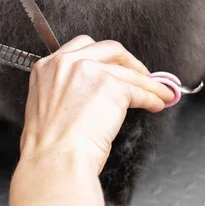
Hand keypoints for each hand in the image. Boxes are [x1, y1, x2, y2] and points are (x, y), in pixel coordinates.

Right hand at [19, 36, 174, 173]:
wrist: (55, 159)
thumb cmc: (48, 145)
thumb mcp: (45, 103)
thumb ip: (64, 87)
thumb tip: (93, 89)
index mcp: (48, 65)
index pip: (82, 46)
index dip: (104, 56)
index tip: (115, 64)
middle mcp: (68, 62)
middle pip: (109, 49)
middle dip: (129, 61)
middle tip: (140, 73)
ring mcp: (91, 72)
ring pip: (128, 73)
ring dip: (148, 84)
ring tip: (159, 93)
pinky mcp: (112, 87)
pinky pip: (139, 91)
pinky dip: (152, 97)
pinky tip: (156, 103)